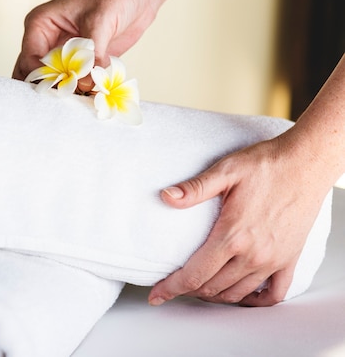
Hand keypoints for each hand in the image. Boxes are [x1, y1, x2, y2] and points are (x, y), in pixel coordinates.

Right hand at [11, 0, 158, 90]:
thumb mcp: (101, 21)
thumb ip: (91, 54)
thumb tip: (87, 84)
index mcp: (40, 25)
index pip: (30, 61)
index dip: (44, 78)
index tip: (66, 88)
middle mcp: (46, 41)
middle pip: (35, 77)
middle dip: (50, 91)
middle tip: (69, 101)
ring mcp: (63, 54)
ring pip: (55, 84)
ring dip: (68, 95)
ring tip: (84, 101)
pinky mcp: (81, 64)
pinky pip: (76, 85)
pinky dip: (83, 93)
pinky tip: (96, 98)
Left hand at [149, 134, 329, 306]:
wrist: (306, 163)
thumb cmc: (267, 165)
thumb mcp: (225, 171)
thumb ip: (194, 188)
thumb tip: (166, 196)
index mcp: (232, 235)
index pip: (194, 274)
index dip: (171, 288)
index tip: (157, 295)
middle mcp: (253, 254)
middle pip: (212, 288)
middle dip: (188, 290)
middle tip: (174, 284)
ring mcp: (273, 259)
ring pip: (237, 293)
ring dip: (215, 295)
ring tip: (199, 287)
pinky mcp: (289, 259)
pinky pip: (273, 293)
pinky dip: (254, 300)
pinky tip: (241, 294)